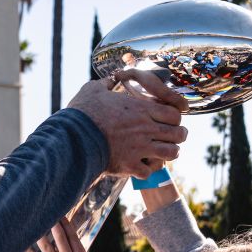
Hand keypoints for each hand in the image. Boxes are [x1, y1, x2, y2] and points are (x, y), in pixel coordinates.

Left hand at [25, 218, 91, 251]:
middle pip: (61, 237)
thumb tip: (68, 248)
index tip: (60, 213)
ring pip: (47, 246)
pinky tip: (23, 244)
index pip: (73, 236)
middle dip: (53, 223)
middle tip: (45, 210)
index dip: (66, 224)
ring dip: (39, 233)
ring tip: (32, 222)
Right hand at [66, 73, 186, 178]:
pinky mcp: (129, 165)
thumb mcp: (93, 90)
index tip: (171, 119)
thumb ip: (106, 83)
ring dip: (169, 153)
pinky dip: (147, 170)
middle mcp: (145, 129)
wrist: (72, 138)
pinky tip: (141, 165)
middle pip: (178, 134)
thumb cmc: (82, 112)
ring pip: (171, 153)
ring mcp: (139, 149)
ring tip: (164, 152)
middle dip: (179, 135)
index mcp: (141, 109)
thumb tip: (110, 79)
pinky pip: (148, 172)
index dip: (176, 118)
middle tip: (175, 136)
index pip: (175, 114)